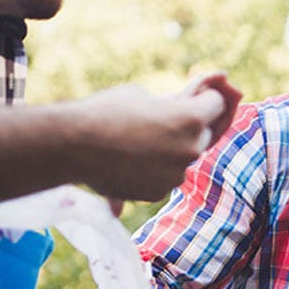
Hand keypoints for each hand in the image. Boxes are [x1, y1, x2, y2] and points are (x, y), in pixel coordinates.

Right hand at [65, 78, 239, 201]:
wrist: (70, 146)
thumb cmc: (105, 111)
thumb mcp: (143, 95)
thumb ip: (171, 104)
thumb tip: (184, 106)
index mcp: (191, 119)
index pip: (218, 104)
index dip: (207, 98)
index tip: (199, 95)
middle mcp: (191, 149)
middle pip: (203, 134)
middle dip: (190, 126)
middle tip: (166, 119)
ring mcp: (176, 175)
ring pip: (183, 159)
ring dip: (171, 150)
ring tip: (138, 141)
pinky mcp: (158, 193)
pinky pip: (165, 177)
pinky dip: (155, 170)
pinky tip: (129, 160)